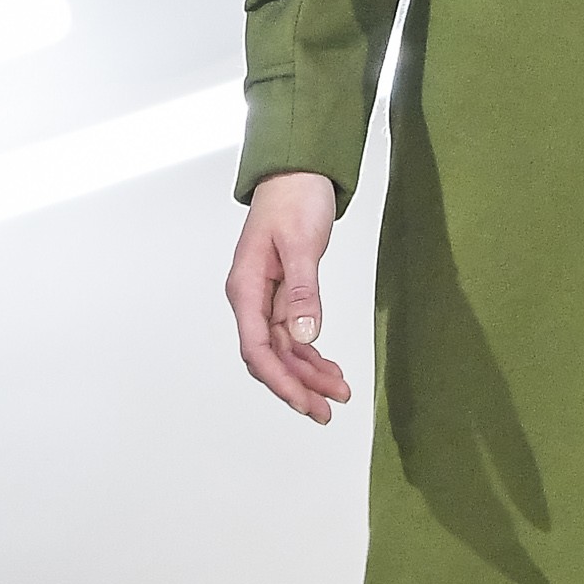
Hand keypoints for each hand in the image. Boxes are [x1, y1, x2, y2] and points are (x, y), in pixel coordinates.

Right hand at [226, 173, 350, 423]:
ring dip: (308, 373)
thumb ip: (302, 291)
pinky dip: (310, 354)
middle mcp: (250, 298)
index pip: (258, 349)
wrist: (298, 173)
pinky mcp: (282, 295)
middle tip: (327, 410)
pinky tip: (330, 368)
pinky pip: (292, 335)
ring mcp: (265, 299)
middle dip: (297, 386)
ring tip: (338, 392)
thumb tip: (304, 334)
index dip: (281, 381)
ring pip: (283, 350)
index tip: (306, 402)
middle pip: (269, 357)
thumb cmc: (294, 199)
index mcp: (245, 288)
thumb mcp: (302, 244)